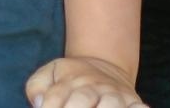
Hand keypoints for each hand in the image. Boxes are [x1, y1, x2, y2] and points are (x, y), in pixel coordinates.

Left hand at [25, 57, 144, 107]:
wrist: (105, 64)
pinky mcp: (133, 102)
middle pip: (82, 100)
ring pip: (111, 104)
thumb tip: (39, 103)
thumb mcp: (50, 73)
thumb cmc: (71, 77)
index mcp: (70, 81)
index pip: (55, 97)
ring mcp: (114, 95)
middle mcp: (93, 87)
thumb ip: (37, 87)